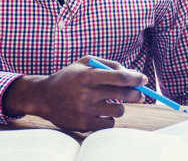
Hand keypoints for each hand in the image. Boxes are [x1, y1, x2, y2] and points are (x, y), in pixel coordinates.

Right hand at [1, 56, 147, 131]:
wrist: (44, 97)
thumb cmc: (69, 77)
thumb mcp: (84, 63)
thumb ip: (108, 65)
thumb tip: (133, 74)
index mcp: (87, 76)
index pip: (120, 77)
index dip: (135, 78)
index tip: (143, 79)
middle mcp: (86, 94)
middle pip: (123, 95)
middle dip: (135, 93)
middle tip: (137, 93)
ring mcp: (85, 111)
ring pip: (119, 110)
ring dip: (119, 106)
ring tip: (108, 102)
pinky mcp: (83, 124)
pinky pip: (109, 123)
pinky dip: (108, 118)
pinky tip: (99, 112)